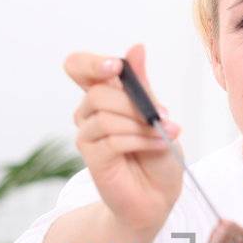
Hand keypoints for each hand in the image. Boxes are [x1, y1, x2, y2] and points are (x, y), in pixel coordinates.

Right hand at [65, 44, 182, 233]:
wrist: (159, 196)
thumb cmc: (157, 154)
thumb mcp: (156, 113)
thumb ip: (142, 85)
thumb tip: (136, 47)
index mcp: (103, 95)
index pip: (78, 66)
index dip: (90, 63)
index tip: (115, 67)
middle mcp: (89, 113)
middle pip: (98, 92)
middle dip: (134, 102)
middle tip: (161, 114)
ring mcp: (88, 136)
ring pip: (106, 116)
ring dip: (141, 124)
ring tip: (164, 134)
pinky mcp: (93, 158)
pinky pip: (112, 140)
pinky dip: (141, 140)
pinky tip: (159, 145)